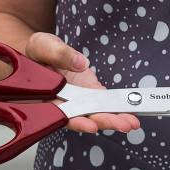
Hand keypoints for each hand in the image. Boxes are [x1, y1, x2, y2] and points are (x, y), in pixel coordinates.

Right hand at [24, 31, 140, 133]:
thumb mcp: (42, 45)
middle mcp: (62, 105)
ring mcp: (78, 101)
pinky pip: (104, 103)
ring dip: (114, 118)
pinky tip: (130, 112)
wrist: (45, 54)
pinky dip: (117, 108)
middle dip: (103, 122)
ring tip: (131, 122)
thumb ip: (58, 53)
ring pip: (95, 113)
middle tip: (122, 124)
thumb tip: (80, 63)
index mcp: (44, 98)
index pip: (59, 115)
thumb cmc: (38, 52)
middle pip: (82, 118)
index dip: (75, 122)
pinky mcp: (90, 94)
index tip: (91, 125)